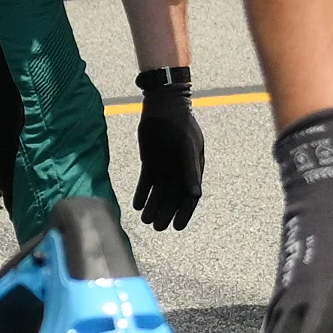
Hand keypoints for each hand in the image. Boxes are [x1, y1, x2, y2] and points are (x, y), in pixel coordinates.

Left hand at [133, 73, 203, 231]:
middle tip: (157, 227)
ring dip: (152, 206)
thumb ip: (190, 171)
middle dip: (165, 213)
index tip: (178, 227)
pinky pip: (146, 182)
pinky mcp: (150, 162)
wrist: (163, 105)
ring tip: (145, 219)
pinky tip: (136, 205)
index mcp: (192, 169)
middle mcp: (179, 170)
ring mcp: (164, 167)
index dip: (185, 213)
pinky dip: (142, 194)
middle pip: (172, 198)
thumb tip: (195, 194)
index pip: (190, 196)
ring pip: (158, 192)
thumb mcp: (187, 147)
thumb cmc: (180, 124)